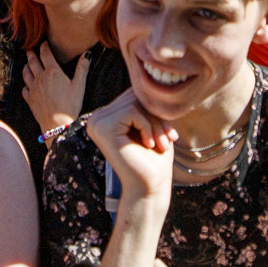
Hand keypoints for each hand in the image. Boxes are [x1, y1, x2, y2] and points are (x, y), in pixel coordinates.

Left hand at [20, 45, 89, 136]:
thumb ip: (82, 68)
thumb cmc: (70, 105)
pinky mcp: (30, 99)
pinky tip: (27, 85)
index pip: (46, 54)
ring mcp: (33, 88)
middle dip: (31, 54)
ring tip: (26, 64)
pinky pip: (25, 88)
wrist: (58, 124)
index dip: (44, 47)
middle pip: (33, 62)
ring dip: (26, 67)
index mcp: (53, 72)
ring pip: (26, 73)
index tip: (43, 43)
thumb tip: (87, 54)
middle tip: (30, 50)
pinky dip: (25, 84)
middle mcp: (40, 78)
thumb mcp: (79, 85)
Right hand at [84, 91, 174, 208]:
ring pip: (135, 103)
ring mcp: (97, 122)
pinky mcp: (103, 128)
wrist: (149, 187)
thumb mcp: (152, 124)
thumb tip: (147, 79)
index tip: (169, 134)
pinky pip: (132, 111)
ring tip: (162, 143)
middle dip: (157, 117)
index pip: (134, 96)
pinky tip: (148, 144)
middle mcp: (98, 118)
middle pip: (134, 97)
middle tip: (168, 139)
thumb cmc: (154, 158)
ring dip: (155, 123)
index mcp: (107, 117)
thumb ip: (145, 102)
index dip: (155, 111)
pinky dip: (147, 126)